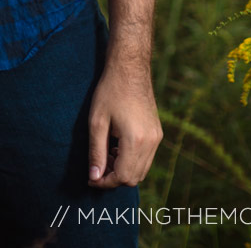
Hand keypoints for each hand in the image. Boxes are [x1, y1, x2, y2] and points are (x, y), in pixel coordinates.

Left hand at [87, 61, 161, 188]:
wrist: (130, 68)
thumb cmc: (110, 91)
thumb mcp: (97, 121)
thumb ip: (96, 152)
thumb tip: (94, 177)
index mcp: (136, 140)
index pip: (123, 176)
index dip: (105, 182)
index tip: (92, 177)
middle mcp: (151, 142)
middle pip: (134, 178)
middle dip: (114, 178)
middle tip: (97, 166)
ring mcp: (157, 138)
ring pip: (142, 170)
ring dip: (124, 170)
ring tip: (107, 154)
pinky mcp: (158, 133)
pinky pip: (146, 158)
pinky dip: (132, 160)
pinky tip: (117, 146)